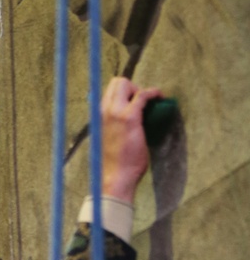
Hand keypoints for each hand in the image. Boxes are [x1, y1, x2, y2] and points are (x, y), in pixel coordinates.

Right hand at [100, 77, 160, 201]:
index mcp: (98, 115)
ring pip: (126, 83)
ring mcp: (115, 113)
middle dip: (132, 87)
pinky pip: (142, 95)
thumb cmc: (114, 163)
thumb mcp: (109, 139)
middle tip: (143, 103)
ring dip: (141, 90)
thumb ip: (114, 126)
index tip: (136, 103)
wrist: (115, 177)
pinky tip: (160, 98)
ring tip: (152, 104)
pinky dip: (153, 93)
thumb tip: (127, 121)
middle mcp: (104, 110)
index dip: (125, 93)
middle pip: (117, 82)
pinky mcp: (130, 118)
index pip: (108, 90)